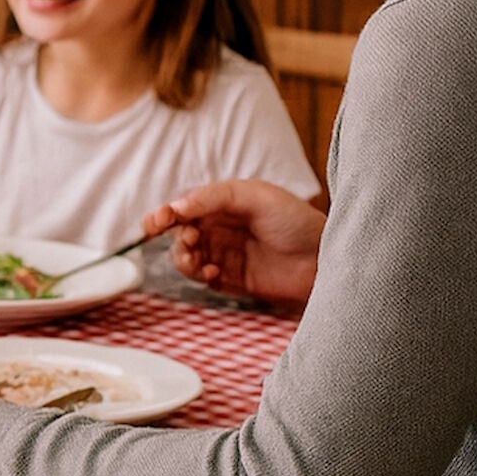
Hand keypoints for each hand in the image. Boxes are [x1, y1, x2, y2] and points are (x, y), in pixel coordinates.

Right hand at [142, 179, 324, 307]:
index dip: (164, 214)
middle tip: (188, 240)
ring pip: (184, 257)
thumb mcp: (255, 197)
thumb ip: (213, 198)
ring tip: (198, 261)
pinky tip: (214, 273)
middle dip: (176, 237)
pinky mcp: (228, 279)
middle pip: (178, 232)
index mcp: (223, 203)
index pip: (183, 206)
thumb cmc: (295, 221)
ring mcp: (222, 253)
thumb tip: (175, 206)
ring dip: (183, 259)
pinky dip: (200, 275)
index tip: (153, 223)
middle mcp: (219, 227)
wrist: (323, 260)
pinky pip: (200, 278)